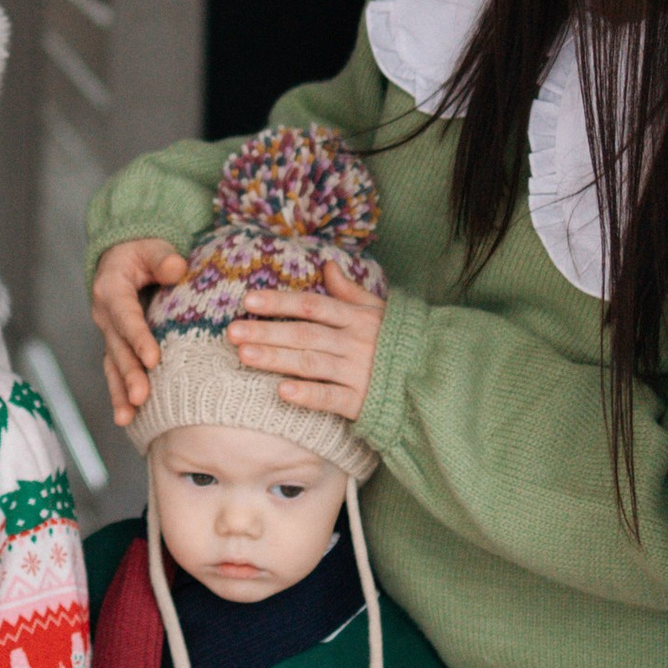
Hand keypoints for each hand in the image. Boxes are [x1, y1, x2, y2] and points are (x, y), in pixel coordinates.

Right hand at [92, 238, 190, 425]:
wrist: (122, 257)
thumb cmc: (141, 252)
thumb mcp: (151, 247)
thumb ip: (164, 258)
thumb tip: (177, 268)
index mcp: (112, 290)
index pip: (126, 317)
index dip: (138, 338)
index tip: (153, 359)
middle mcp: (105, 315)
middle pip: (117, 348)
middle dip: (129, 374)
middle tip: (141, 396)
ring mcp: (109, 333)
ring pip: (113, 365)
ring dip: (120, 391)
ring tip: (128, 417)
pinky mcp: (116, 346)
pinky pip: (116, 372)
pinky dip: (120, 394)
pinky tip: (128, 418)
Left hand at [233, 259, 385, 423]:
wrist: (435, 377)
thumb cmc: (399, 341)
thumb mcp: (378, 310)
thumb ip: (349, 291)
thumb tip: (327, 265)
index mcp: (356, 318)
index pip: (312, 306)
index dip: (280, 302)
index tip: (249, 301)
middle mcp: (355, 342)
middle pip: (304, 334)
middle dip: (266, 332)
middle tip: (232, 332)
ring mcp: (359, 372)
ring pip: (311, 363)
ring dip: (277, 359)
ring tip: (244, 356)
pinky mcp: (363, 401)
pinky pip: (332, 398)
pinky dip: (308, 395)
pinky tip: (282, 392)